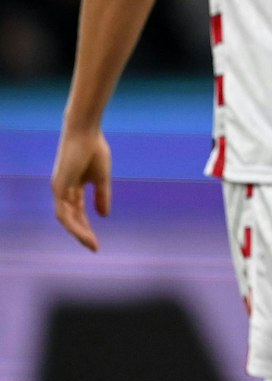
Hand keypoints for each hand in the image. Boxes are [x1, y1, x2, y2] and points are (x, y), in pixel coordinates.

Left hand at [51, 128, 112, 251]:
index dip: (87, 226)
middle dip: (83, 233)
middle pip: (71, 218)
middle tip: (94, 247)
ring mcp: (59, 189)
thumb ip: (102, 196)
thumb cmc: (94, 149)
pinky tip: (84, 232)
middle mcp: (63, 190)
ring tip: (91, 244)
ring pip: (66, 218)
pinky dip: (74, 224)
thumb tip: (104, 215)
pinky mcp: (58, 187)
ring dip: (79, 232)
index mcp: (72, 187)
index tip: (96, 242)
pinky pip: (64, 212)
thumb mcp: (101, 178)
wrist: (85, 132)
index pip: (77, 212)